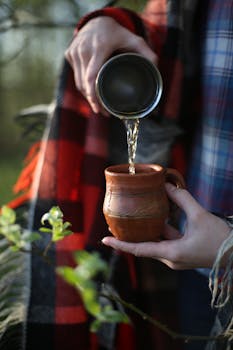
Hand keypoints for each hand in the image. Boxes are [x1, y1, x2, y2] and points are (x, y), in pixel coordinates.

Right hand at [65, 16, 156, 113]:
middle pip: (84, 83)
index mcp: (99, 47)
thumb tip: (156, 68)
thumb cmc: (117, 33)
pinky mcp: (69, 55)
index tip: (98, 108)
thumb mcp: (133, 39)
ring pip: (78, 83)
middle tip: (103, 113)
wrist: (96, 20)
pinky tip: (91, 94)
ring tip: (98, 107)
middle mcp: (84, 49)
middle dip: (93, 101)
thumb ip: (146, 53)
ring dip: (88, 97)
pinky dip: (83, 87)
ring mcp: (74, 52)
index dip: (93, 94)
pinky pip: (75, 76)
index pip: (91, 76)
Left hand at [102, 183, 230, 268]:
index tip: (104, 239)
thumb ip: (182, 199)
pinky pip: (165, 242)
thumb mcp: (199, 215)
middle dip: (129, 235)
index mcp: (171, 253)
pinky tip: (156, 216)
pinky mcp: (182, 254)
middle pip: (144, 246)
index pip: (139, 249)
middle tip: (115, 222)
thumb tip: (167, 185)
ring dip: (145, 230)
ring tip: (131, 217)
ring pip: (155, 242)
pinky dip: (160, 230)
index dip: (120, 244)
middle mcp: (170, 259)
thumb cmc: (219, 238)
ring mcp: (176, 258)